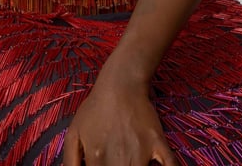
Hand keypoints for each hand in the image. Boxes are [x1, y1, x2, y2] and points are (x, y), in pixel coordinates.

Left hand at [62, 74, 176, 165]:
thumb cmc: (95, 108)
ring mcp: (141, 152)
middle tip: (118, 165)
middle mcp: (119, 159)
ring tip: (134, 165)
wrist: (120, 84)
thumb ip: (70, 163)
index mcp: (96, 159)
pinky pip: (170, 165)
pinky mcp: (158, 143)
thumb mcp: (74, 133)